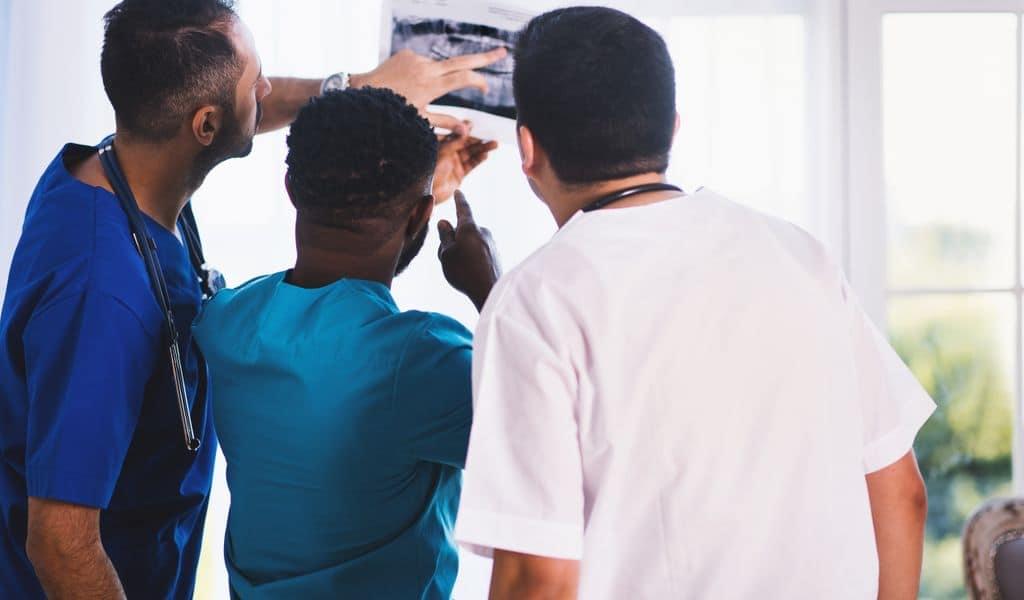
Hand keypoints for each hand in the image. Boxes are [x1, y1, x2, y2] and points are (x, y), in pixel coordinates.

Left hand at [352, 47, 508, 133]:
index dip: (479, 81)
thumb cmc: (392, 111)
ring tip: (416, 93)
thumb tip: (467, 130)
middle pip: (463, 60)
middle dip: (485, 57)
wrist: (363, 92)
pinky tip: (408, 85)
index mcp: (431, 86)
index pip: (464, 78)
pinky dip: (423, 73)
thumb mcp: (420, 120)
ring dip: (438, 78)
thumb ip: (446, 122)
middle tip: (503, 52)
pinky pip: (423, 63)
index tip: (485, 88)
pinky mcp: (408, 53)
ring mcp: (417, 59)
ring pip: (439, 66)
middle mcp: (426, 69)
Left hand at [432, 131, 498, 203]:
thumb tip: (467, 127)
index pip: (456, 135)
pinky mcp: (459, 175)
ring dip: (482, 149)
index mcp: (441, 145)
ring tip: (494, 144)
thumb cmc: (429, 170)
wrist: (427, 192)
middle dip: (478, 139)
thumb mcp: (443, 151)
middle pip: (466, 144)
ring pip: (471, 154)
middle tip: (490, 135)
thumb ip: (455, 140)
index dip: (466, 129)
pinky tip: (486, 155)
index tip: (476, 124)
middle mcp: (448, 154)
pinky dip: (479, 160)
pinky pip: (471, 165)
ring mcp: (454, 164)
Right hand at [438, 191, 500, 311]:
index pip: (463, 209)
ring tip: (459, 270)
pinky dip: (472, 259)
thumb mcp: (446, 253)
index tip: (459, 192)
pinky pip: (479, 252)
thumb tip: (445, 222)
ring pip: (471, 243)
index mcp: (470, 228)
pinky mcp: (496, 255)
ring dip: (463, 251)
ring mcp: (492, 243)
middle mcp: (483, 232)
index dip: (459, 200)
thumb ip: (444, 236)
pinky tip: (471, 274)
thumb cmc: (464, 271)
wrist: (489, 291)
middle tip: (446, 258)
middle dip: (454, 240)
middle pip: (464, 231)